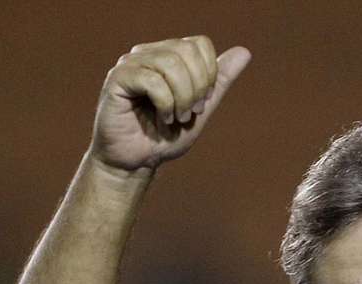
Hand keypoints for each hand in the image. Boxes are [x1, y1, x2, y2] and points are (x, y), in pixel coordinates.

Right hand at [89, 36, 249, 170]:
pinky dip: (165, 104)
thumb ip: (220, 81)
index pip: (199, 44)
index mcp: (168, 55)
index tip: (202, 102)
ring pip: (170, 63)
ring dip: (182, 97)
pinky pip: (152, 81)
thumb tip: (244, 52)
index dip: (209, 74)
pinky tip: (163, 119)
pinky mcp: (117, 78)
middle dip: (198, 87)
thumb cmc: (165, 137)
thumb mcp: (201, 108)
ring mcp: (131, 64)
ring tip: (177, 118)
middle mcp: (148, 53)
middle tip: (190, 113)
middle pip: (186, 50)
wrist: (137, 161)